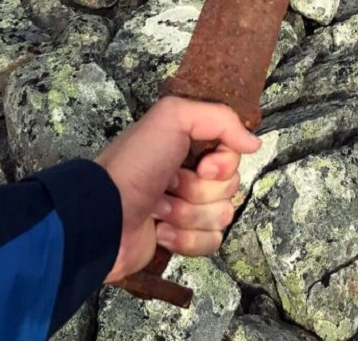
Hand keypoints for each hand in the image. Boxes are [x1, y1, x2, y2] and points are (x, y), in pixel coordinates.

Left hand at [95, 96, 260, 282]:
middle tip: (169, 185)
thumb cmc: (134, 165)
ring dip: (188, 214)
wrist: (103, 218)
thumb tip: (254, 143)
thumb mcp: (173, 117)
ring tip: (159, 209)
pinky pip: (211, 241)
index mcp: (188, 142)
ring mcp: (187, 208)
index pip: (233, 153)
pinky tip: (160, 231)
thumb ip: (220, 118)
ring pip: (222, 215)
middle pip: (231, 185)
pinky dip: (186, 239)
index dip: (224, 163)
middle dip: (200, 190)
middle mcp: (190, 172)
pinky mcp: (182, 240)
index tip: (203, 165)